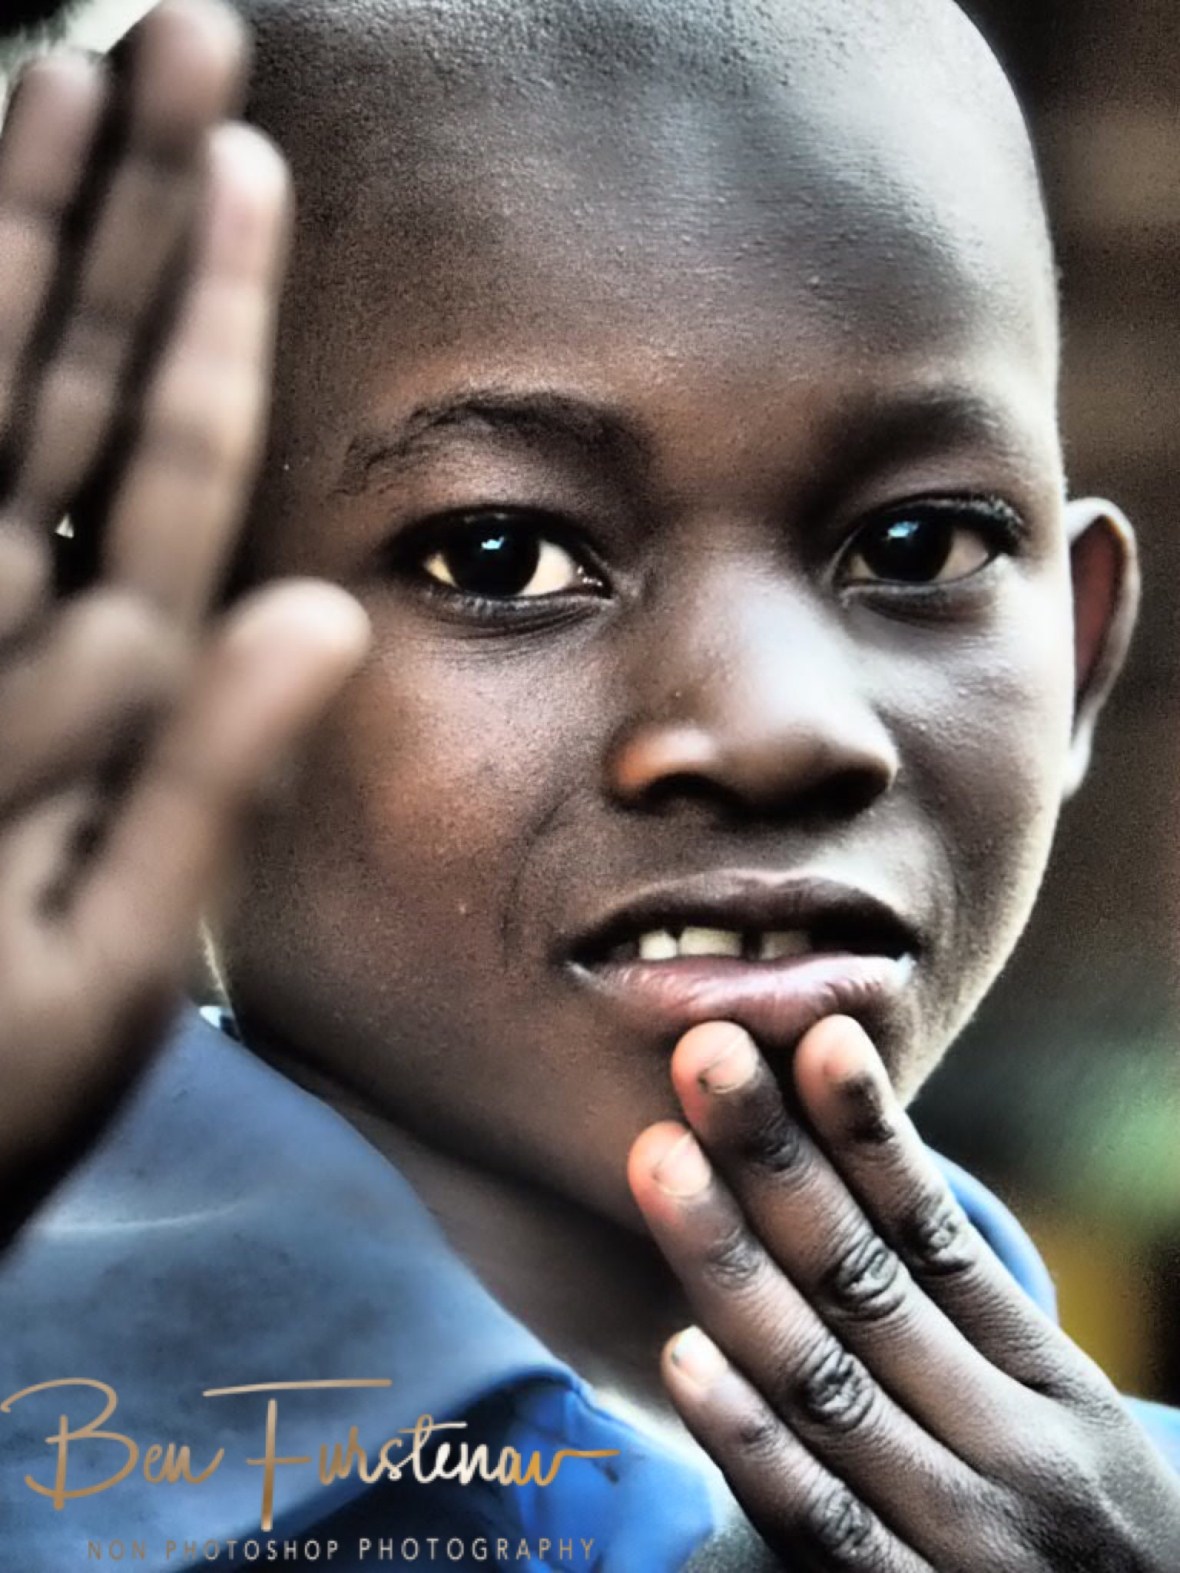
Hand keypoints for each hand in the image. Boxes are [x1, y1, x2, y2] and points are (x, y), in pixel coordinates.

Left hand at [0, 0, 367, 1243]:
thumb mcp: (122, 982)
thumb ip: (207, 789)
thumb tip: (316, 614)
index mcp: (62, 716)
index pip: (163, 471)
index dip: (210, 313)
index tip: (244, 162)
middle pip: (57, 385)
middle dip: (117, 207)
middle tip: (171, 37)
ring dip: (8, 233)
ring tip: (51, 74)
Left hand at [629, 1017, 1179, 1570]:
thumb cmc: (1074, 1523)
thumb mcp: (1061, 1415)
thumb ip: (963, 1314)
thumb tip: (846, 1169)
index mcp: (1048, 1382)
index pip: (938, 1237)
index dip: (869, 1133)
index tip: (812, 1035)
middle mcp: (1011, 1451)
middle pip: (868, 1284)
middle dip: (775, 1163)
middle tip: (706, 1056)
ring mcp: (961, 1541)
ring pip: (827, 1383)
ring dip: (734, 1264)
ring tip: (662, 1158)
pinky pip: (819, 1524)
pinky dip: (751, 1439)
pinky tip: (685, 1353)